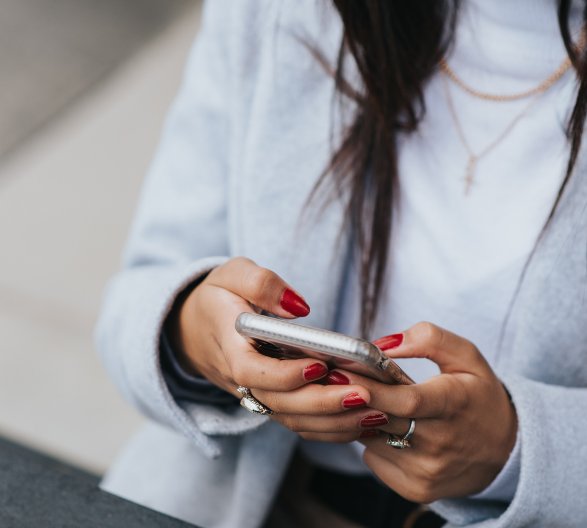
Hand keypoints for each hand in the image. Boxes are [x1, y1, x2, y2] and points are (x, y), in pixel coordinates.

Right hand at [169, 258, 369, 416]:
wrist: (189, 328)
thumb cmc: (217, 297)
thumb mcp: (231, 275)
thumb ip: (262, 283)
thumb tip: (299, 306)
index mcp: (229, 347)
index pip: (253, 371)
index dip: (284, 375)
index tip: (318, 365)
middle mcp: (240, 379)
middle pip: (279, 404)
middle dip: (323, 403)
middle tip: (364, 395)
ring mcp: (255, 394)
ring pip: (291, 420)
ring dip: (333, 422)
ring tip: (375, 413)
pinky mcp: (269, 400)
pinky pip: (297, 422)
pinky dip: (329, 428)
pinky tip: (362, 421)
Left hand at [260, 321, 516, 500]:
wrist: (505, 452)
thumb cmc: (478, 395)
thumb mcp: (467, 356)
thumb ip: (428, 339)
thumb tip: (382, 344)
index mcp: (453, 405)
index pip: (406, 400)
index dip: (369, 388)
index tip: (338, 371)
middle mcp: (440, 443)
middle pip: (380, 420)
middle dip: (348, 398)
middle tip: (323, 377)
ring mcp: (426, 471)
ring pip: (370, 439)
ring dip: (356, 416)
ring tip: (351, 395)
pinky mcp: (416, 488)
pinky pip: (374, 459)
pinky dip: (369, 439)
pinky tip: (378, 424)